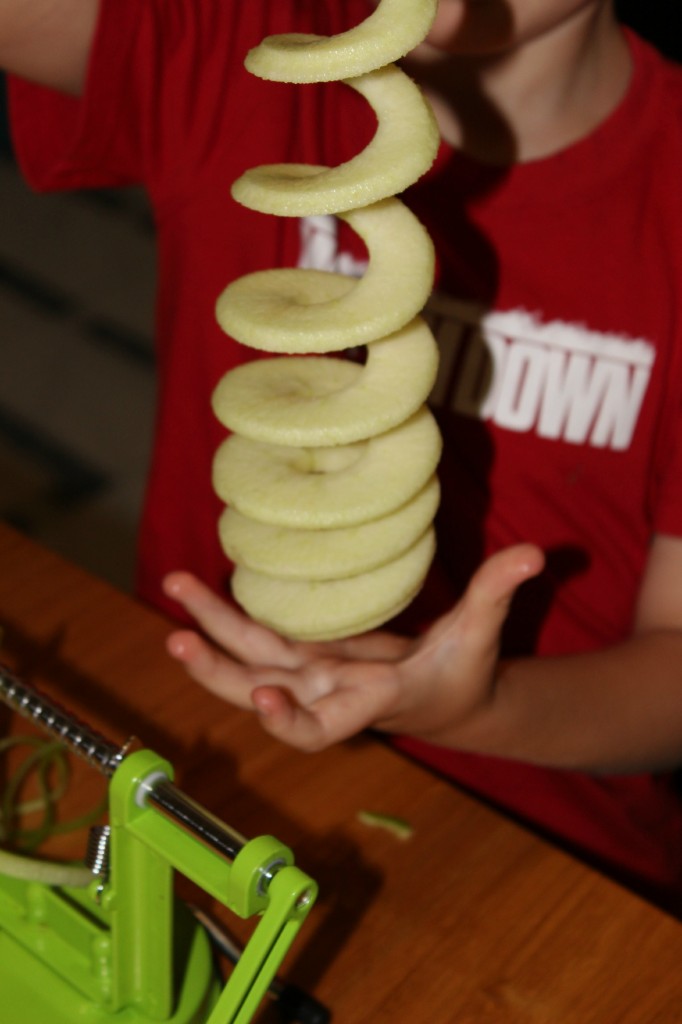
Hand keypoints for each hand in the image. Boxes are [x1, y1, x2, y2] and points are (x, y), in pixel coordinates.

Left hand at [163, 543, 543, 752]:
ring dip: (211, 636)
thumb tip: (537, 553)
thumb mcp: (482, 634)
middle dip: (217, 671)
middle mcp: (329, 693)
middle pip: (262, 693)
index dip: (290, 722)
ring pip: (251, 663)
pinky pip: (259, 642)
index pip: (322, 729)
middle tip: (176, 639)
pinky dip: (228, 622)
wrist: (449, 701)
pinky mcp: (307, 655)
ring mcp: (312, 675)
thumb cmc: (466, 673)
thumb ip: (500, 592)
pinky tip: (198, 594)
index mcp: (370, 701)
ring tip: (175, 593)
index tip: (266, 695)